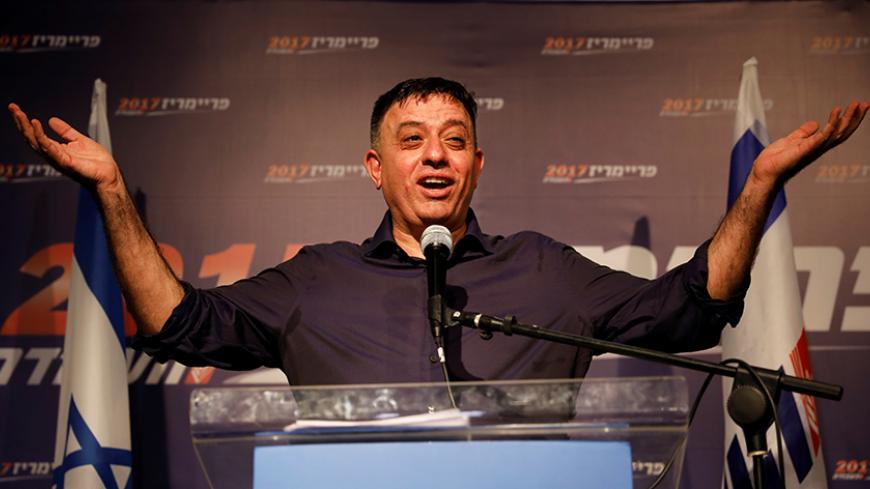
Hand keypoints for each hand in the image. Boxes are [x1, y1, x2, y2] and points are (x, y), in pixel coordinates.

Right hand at [8, 103, 120, 189]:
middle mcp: (53, 155)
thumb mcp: (80, 140)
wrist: (109, 175)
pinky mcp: (65, 162)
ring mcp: (58, 159)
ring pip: (36, 143)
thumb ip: (65, 131)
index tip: (16, 109)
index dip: (25, 122)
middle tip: (13, 108)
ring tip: (20, 114)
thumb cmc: (97, 162)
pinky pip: (50, 148)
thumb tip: (51, 120)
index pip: (35, 135)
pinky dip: (41, 137)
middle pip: (31, 138)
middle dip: (20, 123)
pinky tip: (36, 125)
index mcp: (56, 149)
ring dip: (27, 128)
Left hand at [751, 101, 868, 186]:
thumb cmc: (775, 160)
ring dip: (846, 119)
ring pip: (835, 134)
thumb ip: (803, 133)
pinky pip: (820, 138)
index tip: (859, 106)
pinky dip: (829, 126)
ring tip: (855, 105)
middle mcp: (818, 148)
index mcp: (816, 145)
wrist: (764, 171)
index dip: (849, 119)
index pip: (838, 131)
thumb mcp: (791, 140)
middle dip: (854, 118)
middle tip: (865, 104)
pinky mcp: (803, 150)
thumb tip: (815, 123)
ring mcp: (812, 150)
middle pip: (842, 132)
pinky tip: (835, 114)